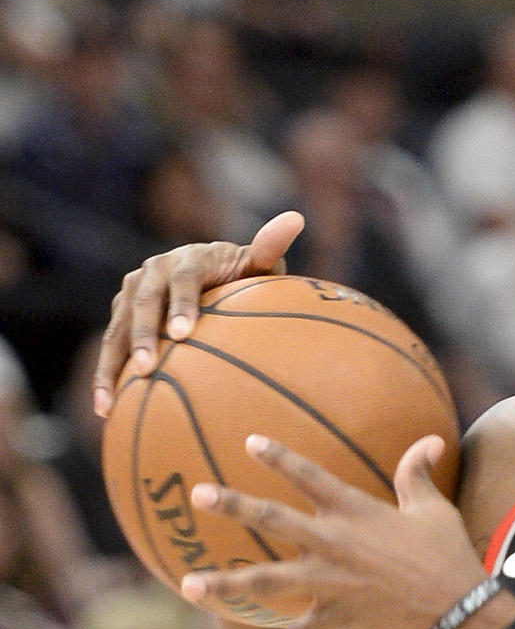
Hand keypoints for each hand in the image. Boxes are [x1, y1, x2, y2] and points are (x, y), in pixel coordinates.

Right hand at [94, 211, 304, 416]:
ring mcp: (132, 293)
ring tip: (109, 401)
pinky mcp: (121, 315)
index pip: (185, 279)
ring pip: (118, 327)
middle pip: (143, 302)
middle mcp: (153, 272)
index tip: (184, 334)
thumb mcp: (258, 266)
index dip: (182, 304)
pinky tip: (105, 410)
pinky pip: (111, 347)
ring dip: (112, 364)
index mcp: (188, 260)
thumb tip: (295, 219)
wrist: (210, 277)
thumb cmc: (242, 279)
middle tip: (149, 369)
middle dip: (144, 336)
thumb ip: (269, 249)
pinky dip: (106, 377)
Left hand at [181, 433, 514, 628]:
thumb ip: (419, 475)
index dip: (279, 456)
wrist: (458, 612)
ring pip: (267, 582)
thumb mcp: (435, 511)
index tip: (250, 442)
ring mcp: (331, 583)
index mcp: (355, 511)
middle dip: (232, 505)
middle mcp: (333, 542)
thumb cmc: (449, 558)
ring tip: (188, 585)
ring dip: (225, 584)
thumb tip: (432, 441)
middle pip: (272, 518)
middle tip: (197, 494)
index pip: (308, 475)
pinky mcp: (339, 618)